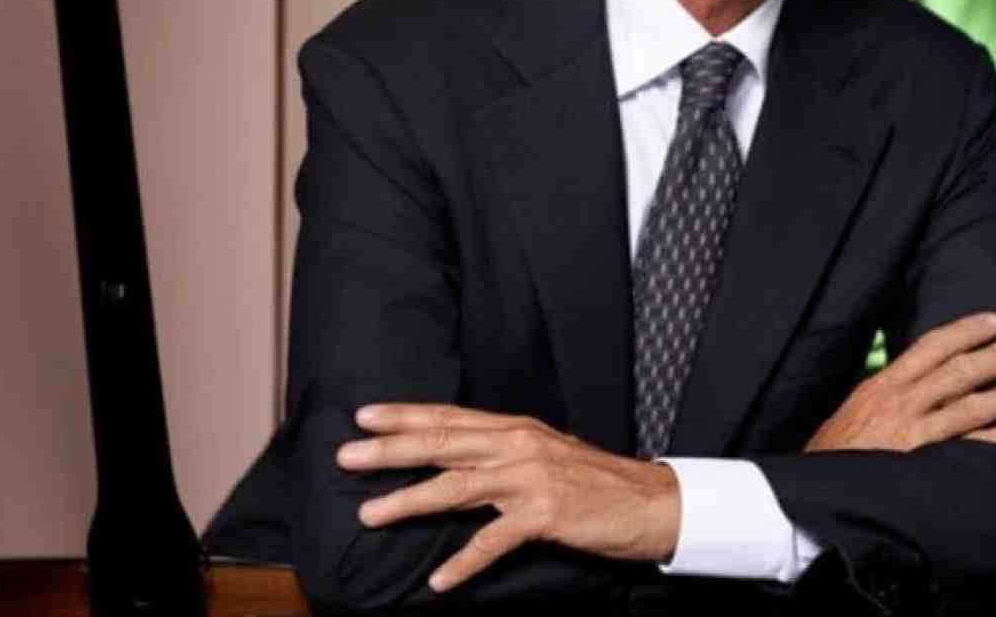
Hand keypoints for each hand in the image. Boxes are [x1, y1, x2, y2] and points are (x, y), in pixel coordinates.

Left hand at [337, 404, 680, 592]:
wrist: (650, 502)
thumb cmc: (593, 482)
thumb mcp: (543, 455)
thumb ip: (500, 454)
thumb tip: (453, 459)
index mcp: (514, 429)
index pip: (449, 417)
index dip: (404, 414)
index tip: (364, 415)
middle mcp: (517, 446)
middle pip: (442, 444)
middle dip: (390, 450)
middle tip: (346, 456)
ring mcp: (531, 478)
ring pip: (457, 487)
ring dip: (409, 501)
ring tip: (369, 514)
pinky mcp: (546, 515)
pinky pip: (495, 540)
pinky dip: (465, 561)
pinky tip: (439, 580)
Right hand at [805, 312, 995, 451]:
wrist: (816, 497)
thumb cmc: (832, 456)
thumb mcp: (852, 412)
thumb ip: (884, 395)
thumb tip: (912, 379)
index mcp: (882, 386)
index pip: (931, 347)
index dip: (965, 330)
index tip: (994, 320)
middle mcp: (902, 404)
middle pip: (961, 370)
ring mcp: (917, 435)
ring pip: (975, 405)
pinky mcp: (928, 466)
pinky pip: (977, 447)